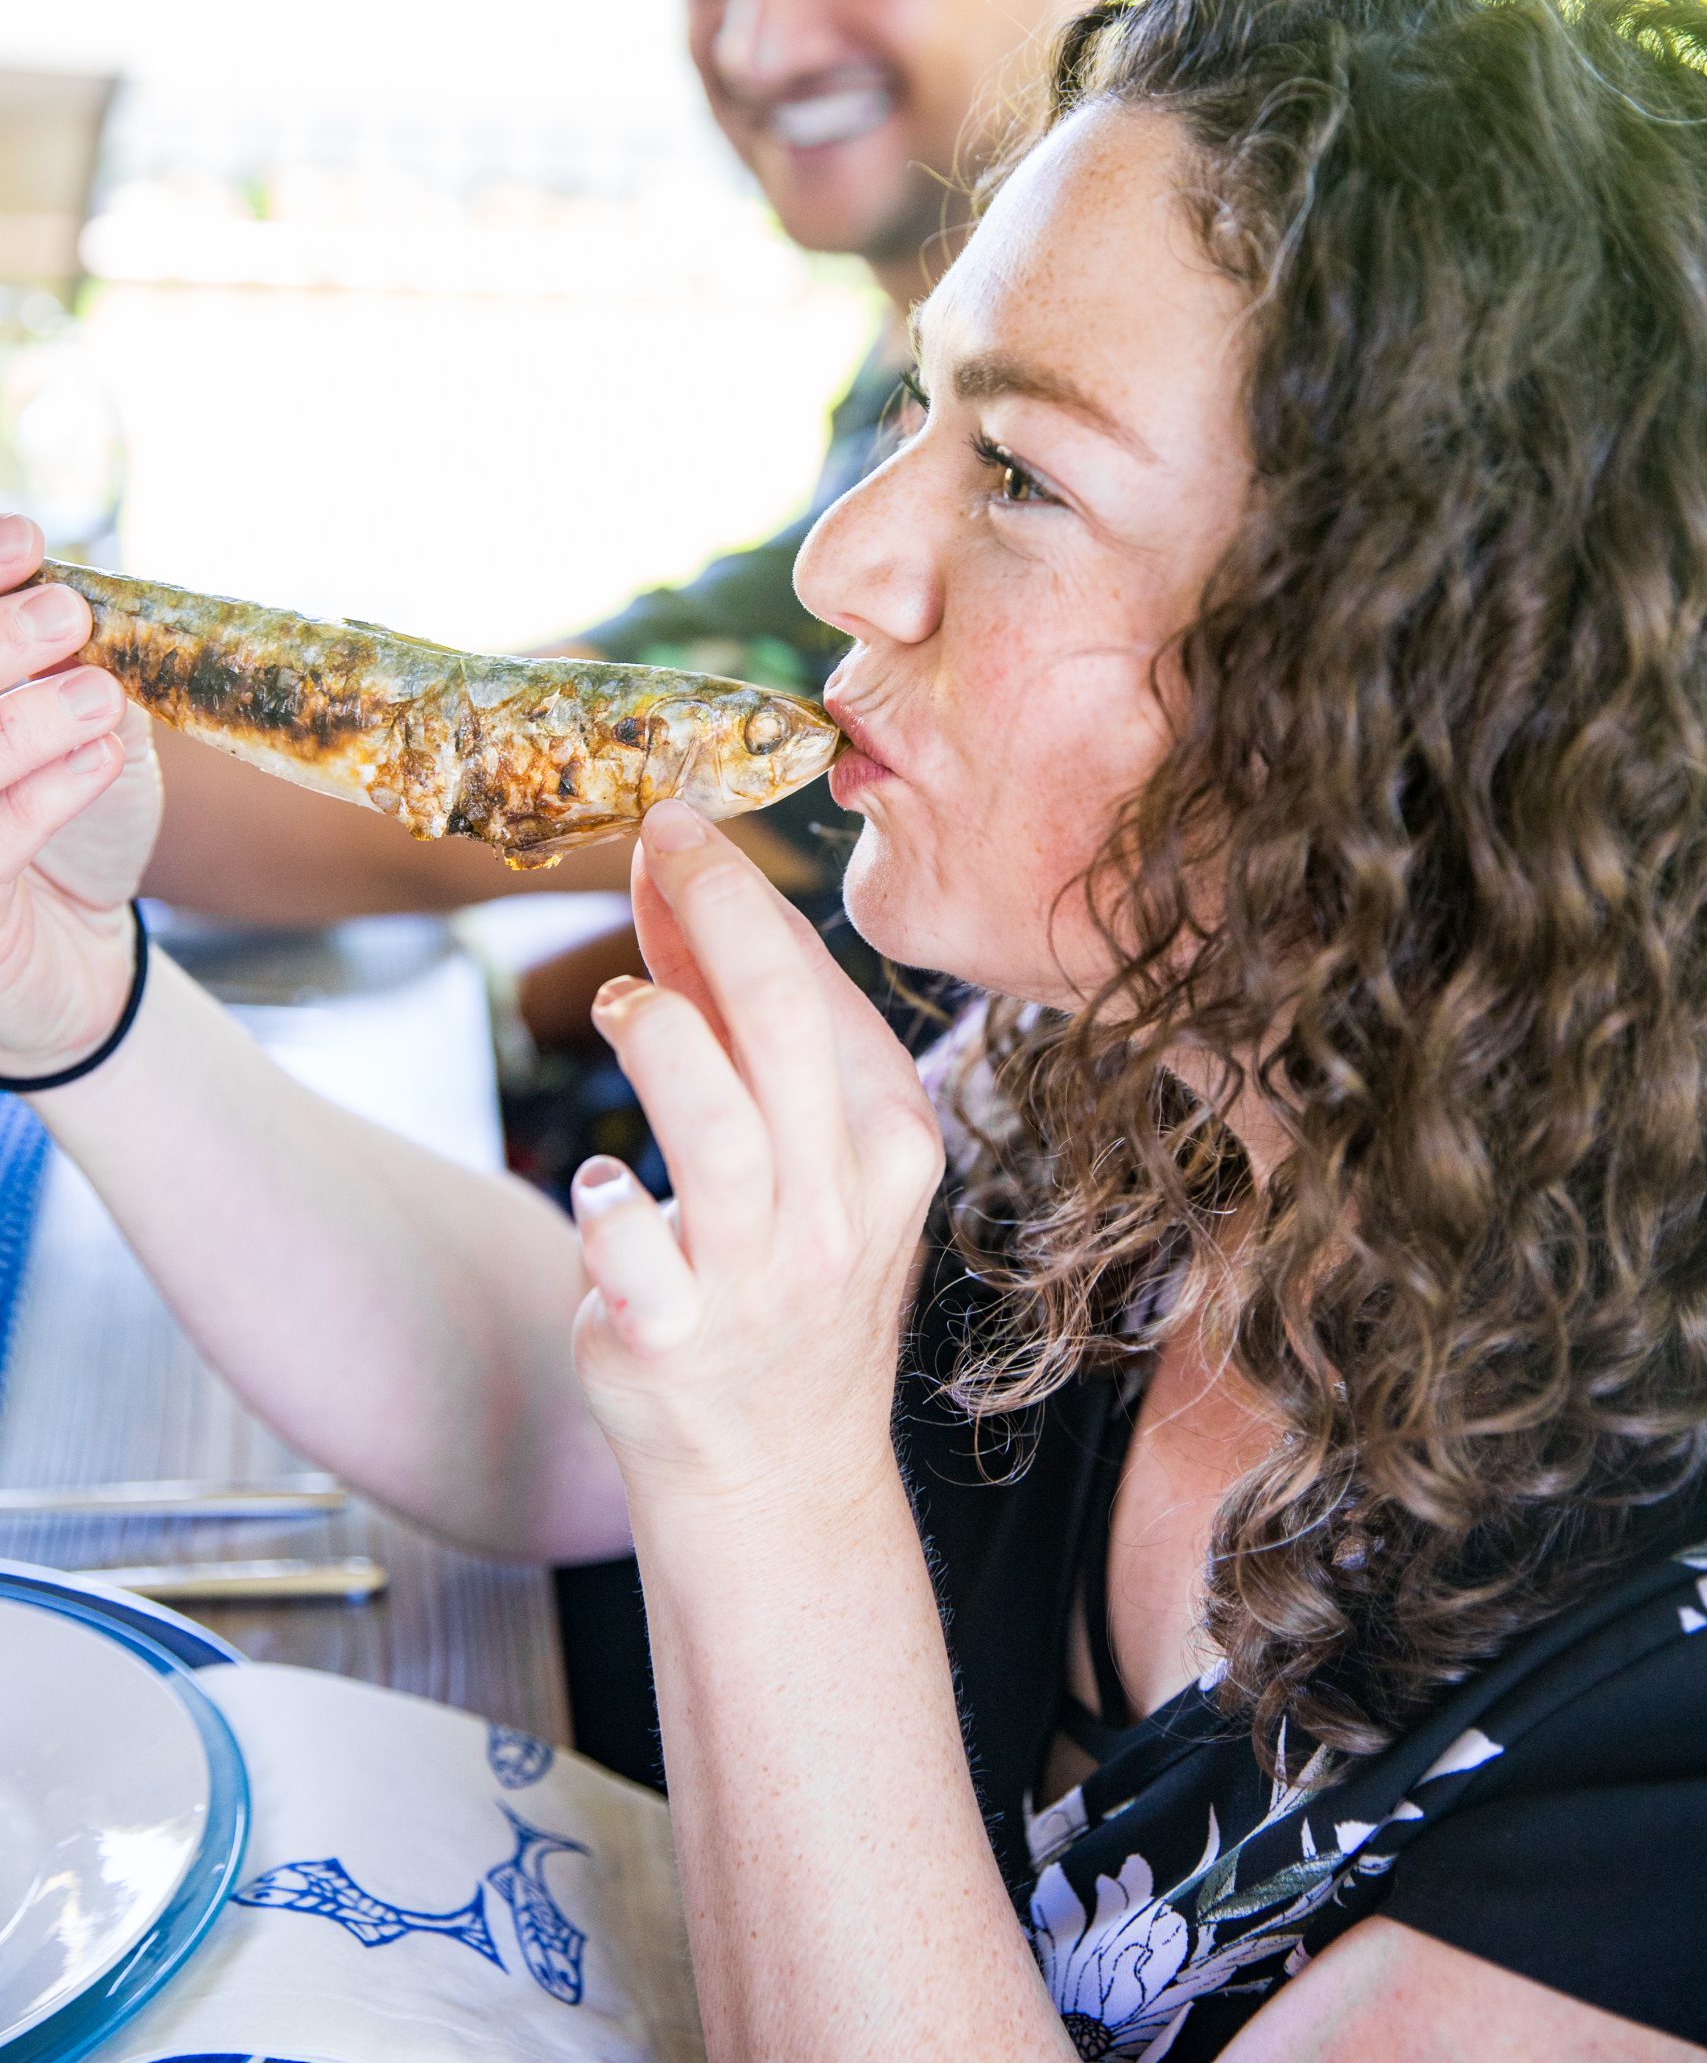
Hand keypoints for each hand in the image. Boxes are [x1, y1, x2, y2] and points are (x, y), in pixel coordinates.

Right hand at [0, 517, 160, 1075]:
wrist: (77, 961)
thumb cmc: (68, 832)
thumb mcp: (76, 736)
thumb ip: (65, 671)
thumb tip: (65, 593)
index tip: (26, 539)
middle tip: (66, 614)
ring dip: (18, 722)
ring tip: (96, 695)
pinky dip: (41, 797)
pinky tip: (96, 761)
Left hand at [569, 796, 944, 1508]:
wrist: (778, 1466)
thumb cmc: (786, 1275)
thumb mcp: (800, 1145)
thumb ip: (736, 1020)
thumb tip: (673, 884)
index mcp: (887, 1137)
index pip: (816, 988)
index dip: (740, 893)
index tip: (677, 823)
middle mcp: (838, 1201)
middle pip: (777, 1025)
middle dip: (714, 910)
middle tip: (654, 838)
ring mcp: (764, 1275)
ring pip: (719, 1129)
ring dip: (660, 1038)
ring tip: (621, 999)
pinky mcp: (678, 1338)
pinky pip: (640, 1258)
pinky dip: (611, 1211)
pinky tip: (598, 1186)